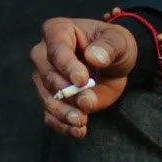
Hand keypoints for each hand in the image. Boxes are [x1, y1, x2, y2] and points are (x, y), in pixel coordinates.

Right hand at [31, 16, 138, 139]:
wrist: (113, 65)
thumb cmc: (113, 46)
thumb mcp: (119, 41)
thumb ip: (108, 48)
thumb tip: (94, 58)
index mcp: (57, 31)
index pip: (57, 50)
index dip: (67, 66)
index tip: (82, 80)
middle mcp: (43, 54)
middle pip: (48, 77)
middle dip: (66, 94)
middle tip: (86, 104)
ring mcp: (43, 78)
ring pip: (47, 99)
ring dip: (64, 113)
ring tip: (82, 121)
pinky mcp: (49, 99)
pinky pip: (49, 115)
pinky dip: (62, 125)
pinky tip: (78, 131)